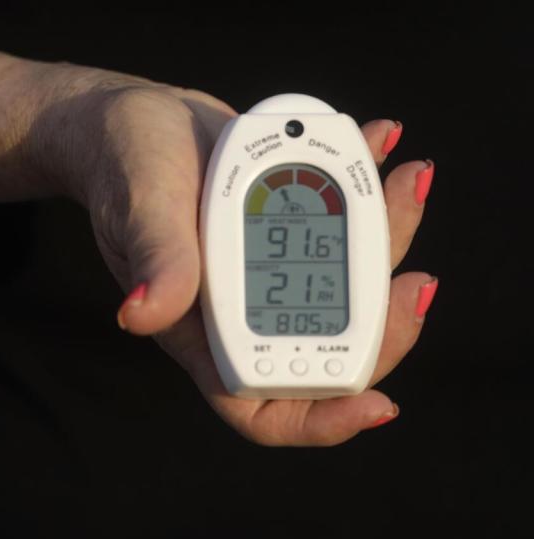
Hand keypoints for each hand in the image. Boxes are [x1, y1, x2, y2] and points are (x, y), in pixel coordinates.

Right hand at [34, 65, 434, 446]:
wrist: (136, 117)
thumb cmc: (123, 167)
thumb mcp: (141, 208)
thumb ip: (156, 259)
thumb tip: (139, 315)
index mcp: (204, 329)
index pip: (264, 405)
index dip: (323, 420)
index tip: (377, 404)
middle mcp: (244, 307)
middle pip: (331, 345)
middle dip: (386, 322)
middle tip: (414, 279)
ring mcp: (270, 265)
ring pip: (349, 279)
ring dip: (392, 237)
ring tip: (407, 178)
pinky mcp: (286, 221)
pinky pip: (341, 219)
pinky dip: (368, 184)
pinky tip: (381, 140)